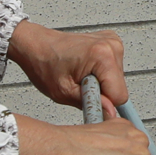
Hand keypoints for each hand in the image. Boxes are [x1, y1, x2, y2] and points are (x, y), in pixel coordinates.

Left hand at [9, 22, 127, 110]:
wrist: (36, 45)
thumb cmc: (44, 64)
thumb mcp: (64, 92)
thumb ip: (91, 103)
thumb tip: (109, 112)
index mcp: (102, 55)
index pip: (120, 95)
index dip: (103, 102)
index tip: (87, 97)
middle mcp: (111, 45)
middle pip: (120, 87)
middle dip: (101, 92)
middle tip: (79, 84)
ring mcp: (112, 42)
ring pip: (117, 79)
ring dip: (100, 83)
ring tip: (80, 75)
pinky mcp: (111, 42)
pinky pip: (113, 69)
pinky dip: (100, 73)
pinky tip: (85, 68)